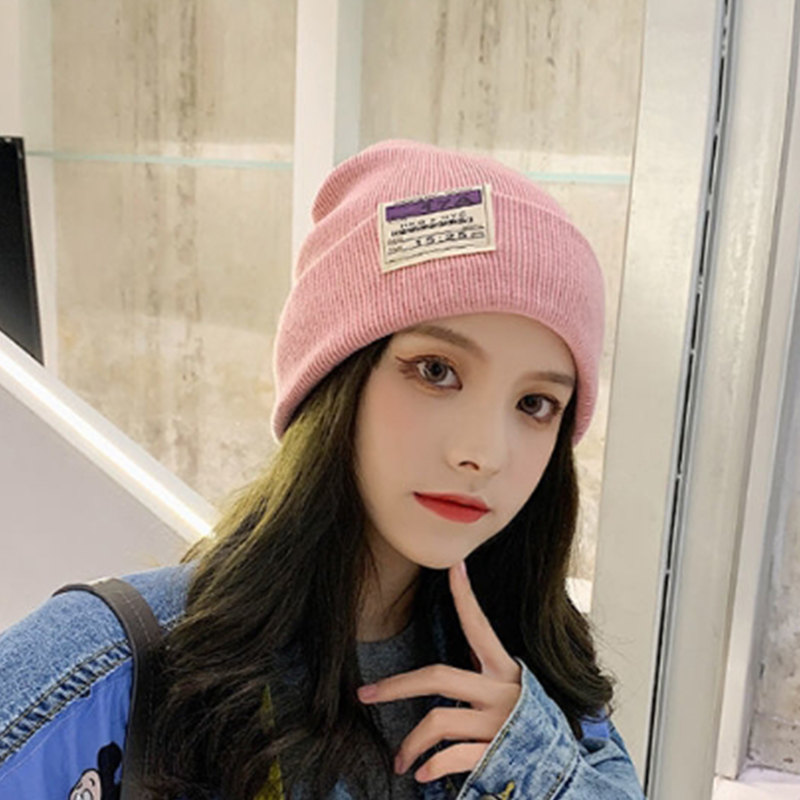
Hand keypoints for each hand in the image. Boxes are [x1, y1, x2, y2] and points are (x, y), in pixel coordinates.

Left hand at [356, 560, 522, 782]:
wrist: (564, 774)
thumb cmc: (528, 725)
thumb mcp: (511, 690)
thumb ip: (485, 671)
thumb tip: (460, 649)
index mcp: (505, 670)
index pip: (480, 627)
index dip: (465, 597)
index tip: (454, 566)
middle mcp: (502, 692)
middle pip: (438, 677)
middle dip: (396, 685)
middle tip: (366, 695)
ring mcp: (499, 724)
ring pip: (438, 721)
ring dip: (410, 743)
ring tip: (399, 759)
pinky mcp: (497, 755)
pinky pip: (453, 756)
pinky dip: (432, 766)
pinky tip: (421, 773)